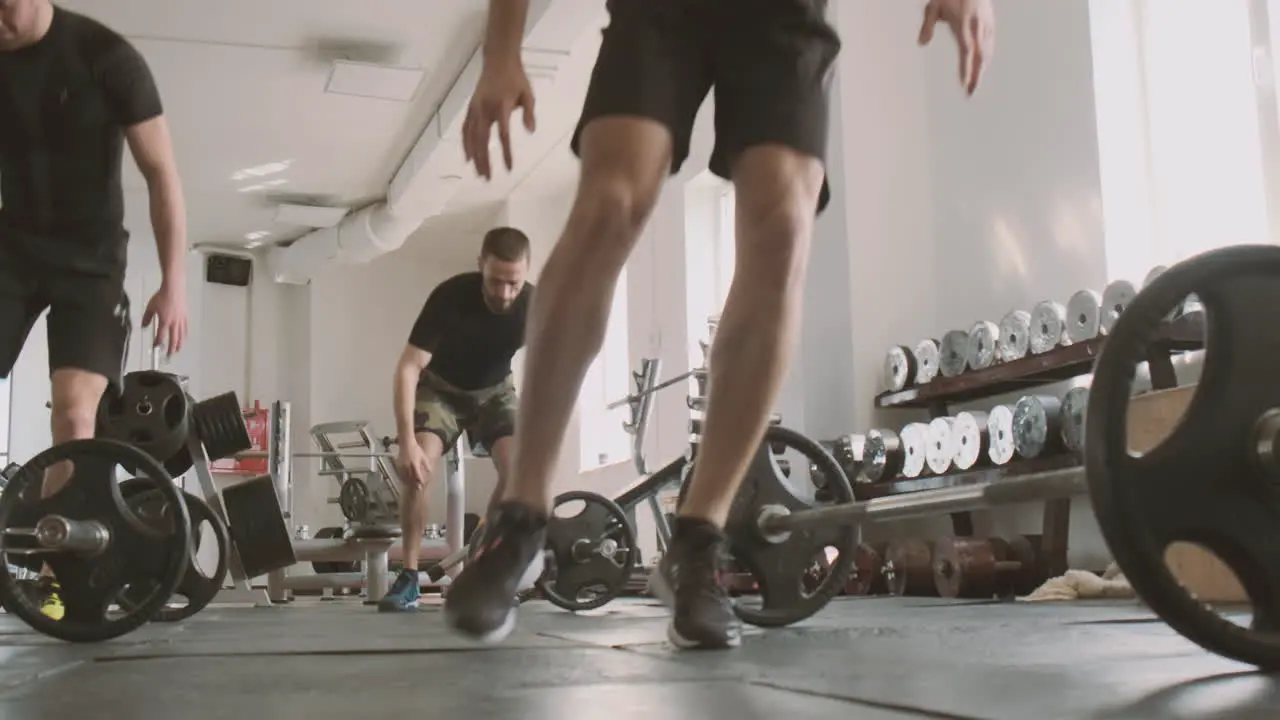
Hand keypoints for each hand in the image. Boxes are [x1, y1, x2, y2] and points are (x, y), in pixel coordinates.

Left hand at [142, 282, 188, 357]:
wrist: (174, 288)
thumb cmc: (162, 296)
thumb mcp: (150, 307)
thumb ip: (147, 318)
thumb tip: (144, 325)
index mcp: (164, 321)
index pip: (160, 336)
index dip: (158, 343)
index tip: (155, 347)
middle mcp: (174, 323)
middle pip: (173, 339)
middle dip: (171, 348)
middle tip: (169, 355)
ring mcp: (181, 320)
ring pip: (181, 335)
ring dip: (179, 344)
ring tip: (178, 349)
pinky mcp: (185, 316)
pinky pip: (185, 328)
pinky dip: (185, 334)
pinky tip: (184, 336)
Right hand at [398, 443, 429, 487]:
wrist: (406, 443)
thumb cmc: (416, 449)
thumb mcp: (423, 456)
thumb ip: (427, 465)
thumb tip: (431, 472)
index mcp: (415, 464)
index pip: (417, 475)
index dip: (420, 481)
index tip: (422, 485)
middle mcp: (408, 466)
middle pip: (411, 478)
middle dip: (414, 484)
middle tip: (418, 489)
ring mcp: (402, 466)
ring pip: (405, 477)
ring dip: (408, 482)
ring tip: (412, 486)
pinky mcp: (398, 465)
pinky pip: (401, 474)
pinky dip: (403, 478)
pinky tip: (406, 481)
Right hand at [462, 58, 536, 179]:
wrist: (498, 59)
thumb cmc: (516, 78)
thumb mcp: (528, 94)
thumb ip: (529, 113)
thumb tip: (531, 131)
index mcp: (502, 106)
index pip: (503, 134)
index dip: (505, 152)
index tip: (508, 168)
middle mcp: (485, 108)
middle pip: (483, 140)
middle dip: (484, 160)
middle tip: (488, 179)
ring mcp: (476, 108)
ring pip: (472, 137)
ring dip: (475, 156)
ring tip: (479, 173)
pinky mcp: (471, 108)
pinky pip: (466, 129)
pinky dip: (466, 144)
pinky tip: (468, 158)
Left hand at [919, 0, 994, 95]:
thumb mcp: (933, 6)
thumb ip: (927, 25)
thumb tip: (921, 43)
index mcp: (964, 24)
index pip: (966, 51)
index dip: (966, 68)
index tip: (964, 84)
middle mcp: (978, 27)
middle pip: (980, 56)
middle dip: (976, 76)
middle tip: (971, 93)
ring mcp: (987, 25)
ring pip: (987, 52)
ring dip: (982, 69)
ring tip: (975, 84)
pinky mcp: (991, 23)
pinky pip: (990, 44)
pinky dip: (987, 57)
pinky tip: (983, 66)